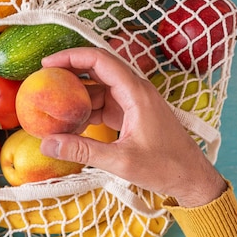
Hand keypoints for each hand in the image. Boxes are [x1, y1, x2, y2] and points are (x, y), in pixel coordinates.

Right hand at [39, 47, 226, 207]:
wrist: (193, 179)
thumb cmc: (165, 168)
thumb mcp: (120, 161)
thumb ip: (82, 151)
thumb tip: (47, 144)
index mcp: (136, 93)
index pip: (100, 60)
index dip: (71, 57)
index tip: (47, 64)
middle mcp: (135, 90)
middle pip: (98, 69)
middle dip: (70, 71)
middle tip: (43, 79)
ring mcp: (134, 102)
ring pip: (99, 87)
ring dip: (77, 95)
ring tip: (52, 104)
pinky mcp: (132, 114)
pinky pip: (104, 104)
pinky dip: (87, 110)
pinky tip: (72, 124)